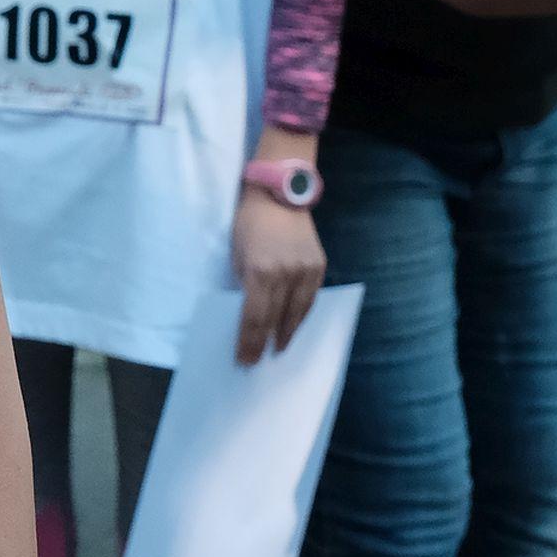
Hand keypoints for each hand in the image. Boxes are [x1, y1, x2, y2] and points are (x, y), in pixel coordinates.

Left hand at [232, 185, 323, 364]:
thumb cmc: (249, 224)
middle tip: (258, 361)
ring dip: (287, 333)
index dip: (248, 341)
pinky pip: (310, 299)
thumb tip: (248, 314)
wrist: (279, 195)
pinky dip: (301, 316)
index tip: (244, 359)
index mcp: (260, 271)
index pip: (254, 317)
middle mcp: (286, 274)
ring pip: (297, 313)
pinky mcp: (319, 266)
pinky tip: (293, 326)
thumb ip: (244, 284)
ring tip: (278, 348)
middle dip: (264, 342)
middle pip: (275, 319)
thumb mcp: (237, 254)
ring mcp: (306, 271)